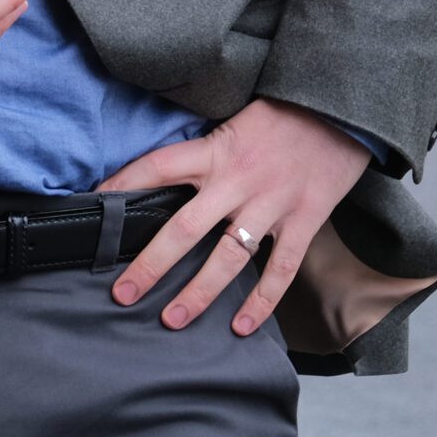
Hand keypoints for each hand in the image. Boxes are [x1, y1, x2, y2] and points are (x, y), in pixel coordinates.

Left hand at [97, 97, 369, 336]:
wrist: (344, 108)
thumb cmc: (285, 113)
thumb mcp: (236, 118)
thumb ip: (206, 150)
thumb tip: (168, 175)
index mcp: (216, 149)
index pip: (157, 167)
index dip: (122, 184)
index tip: (92, 206)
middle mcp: (238, 179)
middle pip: (184, 228)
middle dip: (150, 264)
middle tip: (122, 293)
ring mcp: (272, 204)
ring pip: (228, 257)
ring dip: (199, 293)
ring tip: (172, 320)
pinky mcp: (304, 221)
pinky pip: (280, 271)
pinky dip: (261, 303)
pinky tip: (241, 327)